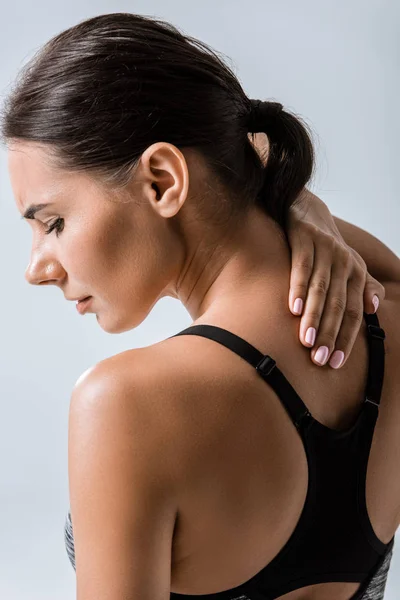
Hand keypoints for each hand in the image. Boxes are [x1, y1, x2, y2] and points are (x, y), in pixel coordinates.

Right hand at [286, 189, 385, 368]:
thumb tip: (372, 308)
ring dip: (314, 317)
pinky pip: (301, 267)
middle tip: (319, 359)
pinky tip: (293, 308)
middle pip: (338, 304)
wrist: (306, 208)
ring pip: (321, 289)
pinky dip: (298, 288)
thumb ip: (363, 286)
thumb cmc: (327, 246)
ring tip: (306, 342)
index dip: (346, 338)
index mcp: (356, 273)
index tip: (335, 363)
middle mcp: (344, 262)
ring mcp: (325, 249)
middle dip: (329, 334)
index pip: (354, 312)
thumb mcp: (348, 265)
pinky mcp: (304, 239)